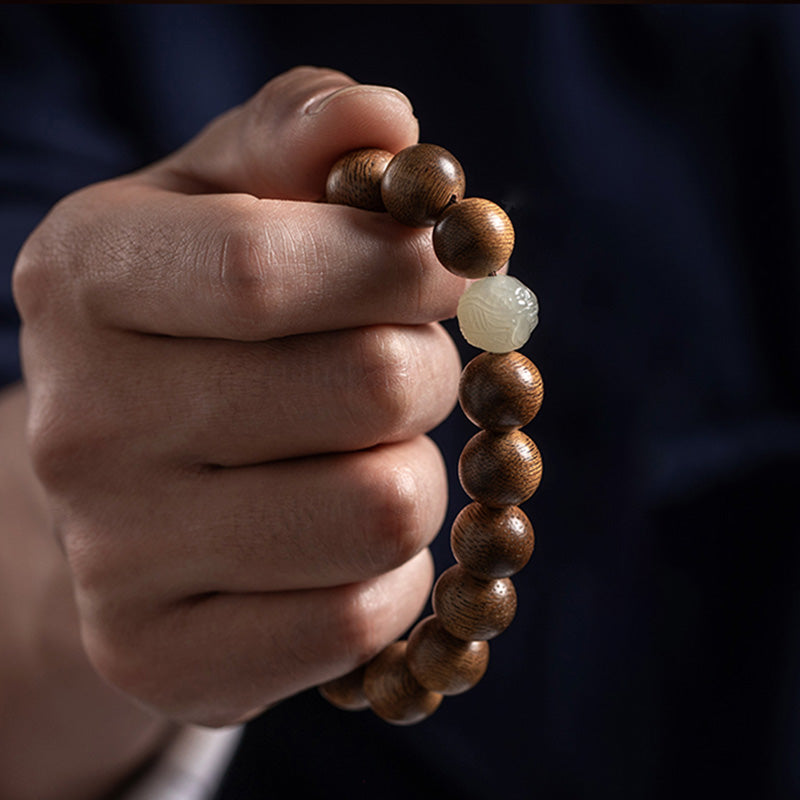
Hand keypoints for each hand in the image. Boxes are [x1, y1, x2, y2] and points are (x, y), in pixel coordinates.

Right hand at [13, 67, 464, 727]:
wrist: (139, 479)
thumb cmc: (206, 321)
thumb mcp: (233, 198)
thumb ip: (300, 137)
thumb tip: (384, 123)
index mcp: (87, 277)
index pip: (267, 268)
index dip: (395, 266)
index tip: (440, 271)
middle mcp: (79, 425)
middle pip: (366, 390)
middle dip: (430, 371)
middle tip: (405, 371)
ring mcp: (113, 558)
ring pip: (382, 512)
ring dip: (419, 475)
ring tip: (369, 459)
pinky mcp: (160, 657)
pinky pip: (358, 619)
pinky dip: (395, 577)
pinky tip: (348, 545)